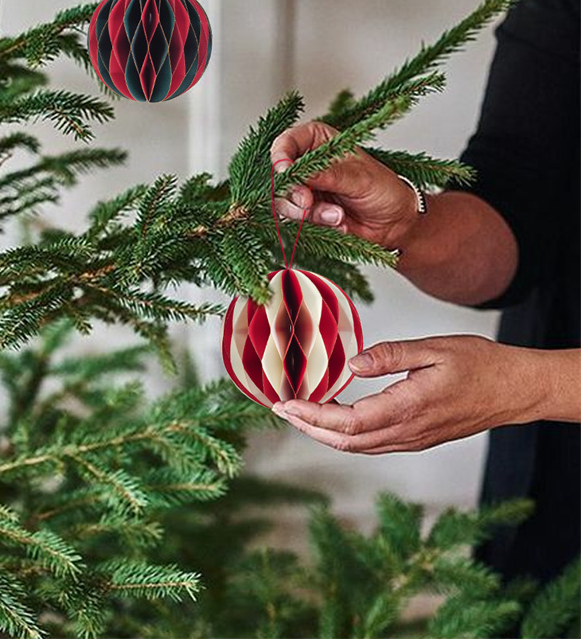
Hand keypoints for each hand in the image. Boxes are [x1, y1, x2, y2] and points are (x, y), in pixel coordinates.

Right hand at [270, 121, 419, 248]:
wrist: (394, 223)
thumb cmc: (384, 190)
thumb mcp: (359, 178)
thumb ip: (328, 175)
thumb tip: (300, 172)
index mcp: (319, 142)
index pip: (287, 142)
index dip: (280, 157)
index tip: (285, 172)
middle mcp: (307, 164)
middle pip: (279, 176)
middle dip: (292, 193)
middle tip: (308, 203)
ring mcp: (305, 189)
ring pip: (283, 202)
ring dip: (308, 213)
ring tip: (336, 216)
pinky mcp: (306, 212)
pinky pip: (296, 220)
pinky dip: (317, 224)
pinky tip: (338, 222)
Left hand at [271, 335, 550, 452]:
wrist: (514, 390)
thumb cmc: (479, 365)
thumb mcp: (434, 349)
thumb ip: (390, 355)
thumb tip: (353, 364)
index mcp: (408, 408)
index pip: (349, 422)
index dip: (313, 415)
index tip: (286, 403)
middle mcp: (407, 431)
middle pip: (346, 441)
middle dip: (308, 427)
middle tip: (280, 410)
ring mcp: (412, 440)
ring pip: (358, 447)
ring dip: (323, 434)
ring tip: (298, 415)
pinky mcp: (417, 438)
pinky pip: (373, 444)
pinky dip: (345, 436)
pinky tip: (333, 421)